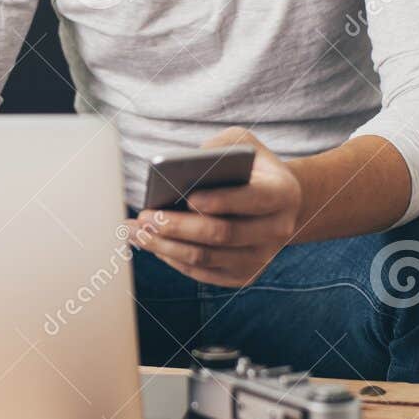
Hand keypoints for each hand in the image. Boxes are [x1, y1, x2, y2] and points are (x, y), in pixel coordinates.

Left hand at [125, 129, 302, 287]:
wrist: (274, 203)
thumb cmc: (249, 167)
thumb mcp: (242, 144)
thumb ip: (219, 148)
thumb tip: (184, 166)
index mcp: (282, 193)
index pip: (253, 199)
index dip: (221, 201)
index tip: (189, 197)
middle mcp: (277, 230)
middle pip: (223, 234)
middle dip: (179, 226)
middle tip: (147, 216)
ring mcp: (261, 257)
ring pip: (207, 257)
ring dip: (166, 246)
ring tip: (136, 231)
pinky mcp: (244, 274)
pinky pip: (202, 272)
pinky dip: (173, 259)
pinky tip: (151, 244)